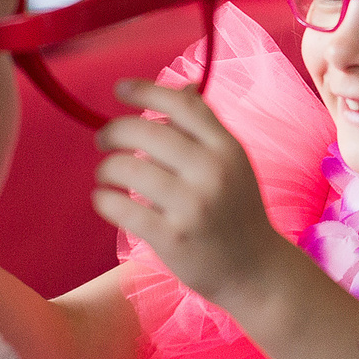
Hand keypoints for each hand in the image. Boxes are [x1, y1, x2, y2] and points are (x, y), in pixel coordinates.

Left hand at [92, 80, 297, 309]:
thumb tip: (182, 87)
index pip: (180, 104)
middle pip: (146, 132)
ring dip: (106, 168)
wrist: (256, 271)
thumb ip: (206, 128)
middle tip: (103, 138)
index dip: (144, 91)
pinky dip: (103, 199)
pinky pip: (122, 208)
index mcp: (227, 148)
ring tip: (106, 174)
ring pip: (127, 168)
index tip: (119, 89)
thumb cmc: (237, 212)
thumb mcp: (233, 164)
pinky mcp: (172, 238)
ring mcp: (192, 206)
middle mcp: (212, 172)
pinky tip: (104, 199)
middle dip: (114, 131)